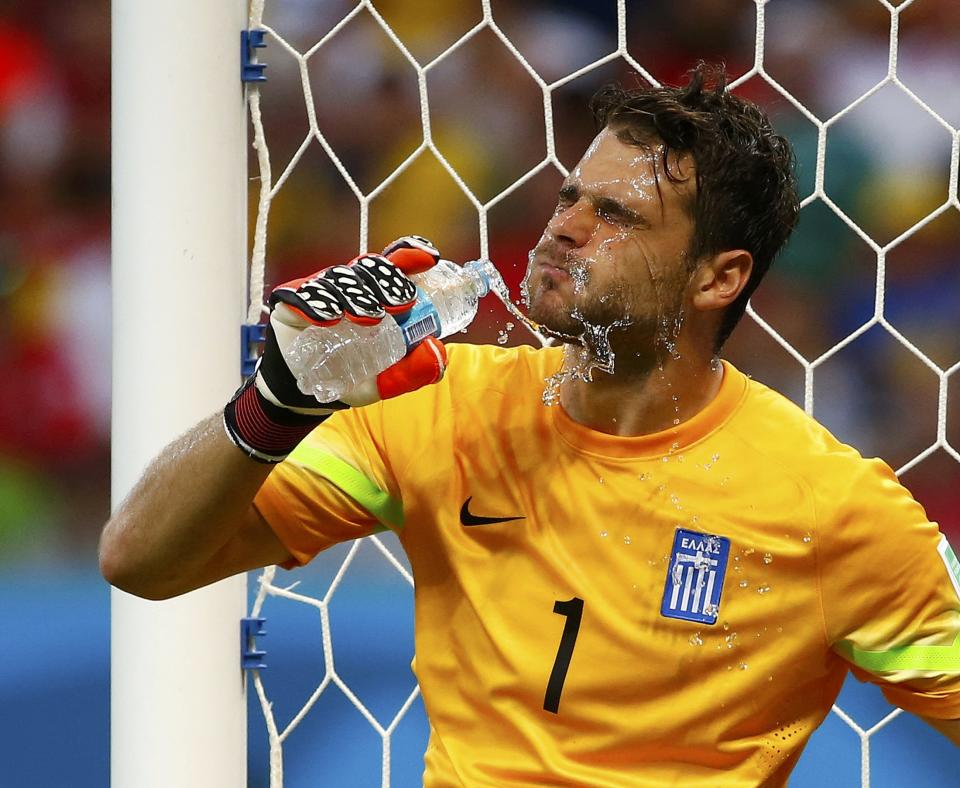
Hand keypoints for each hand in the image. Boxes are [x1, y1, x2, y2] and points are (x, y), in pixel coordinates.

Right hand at [223, 236, 447, 461]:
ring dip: (356, 295)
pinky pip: (303, 294)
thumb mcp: (385, 380)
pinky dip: (317, 304)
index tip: (429, 259)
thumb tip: (435, 350)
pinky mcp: (290, 300)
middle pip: (369, 268)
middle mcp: (349, 286)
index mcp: (374, 295)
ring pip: (339, 278)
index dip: (411, 255)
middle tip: (402, 304)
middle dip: (388, 281)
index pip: (393, 264)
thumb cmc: (347, 376)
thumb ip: (412, 371)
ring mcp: (320, 290)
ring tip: (369, 318)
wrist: (302, 392)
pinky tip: (329, 318)